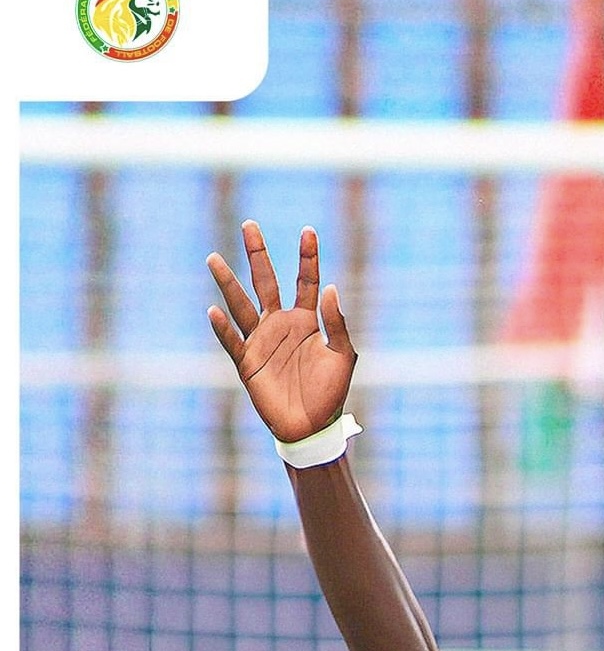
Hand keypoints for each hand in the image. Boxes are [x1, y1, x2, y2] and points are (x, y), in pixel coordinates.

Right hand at [207, 221, 356, 442]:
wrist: (312, 426)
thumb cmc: (330, 392)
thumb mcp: (343, 356)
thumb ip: (337, 324)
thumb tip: (330, 288)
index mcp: (307, 320)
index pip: (305, 280)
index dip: (307, 256)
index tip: (308, 230)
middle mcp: (281, 324)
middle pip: (266, 281)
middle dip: (258, 254)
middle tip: (250, 224)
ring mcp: (261, 340)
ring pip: (241, 304)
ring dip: (227, 283)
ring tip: (213, 258)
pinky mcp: (247, 362)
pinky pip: (232, 340)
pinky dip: (223, 328)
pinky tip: (214, 311)